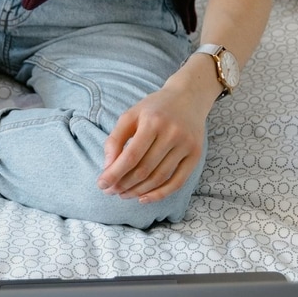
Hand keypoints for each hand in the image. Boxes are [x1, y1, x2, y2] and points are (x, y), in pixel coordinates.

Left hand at [97, 85, 208, 204]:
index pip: (131, 156)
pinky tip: (144, 198)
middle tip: (110, 191)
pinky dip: (160, 194)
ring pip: (159, 178)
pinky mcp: (196, 155)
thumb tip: (108, 167)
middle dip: (124, 184)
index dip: (115, 173)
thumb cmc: (154, 108)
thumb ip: (116, 138)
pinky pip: (177, 182)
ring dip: (138, 191)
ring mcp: (186, 145)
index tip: (101, 184)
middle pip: (144, 169)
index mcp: (153, 121)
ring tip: (124, 194)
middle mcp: (172, 133)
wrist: (188, 97)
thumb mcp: (131, 115)